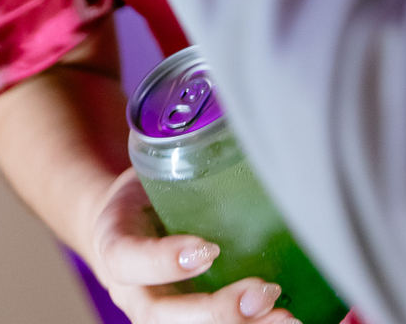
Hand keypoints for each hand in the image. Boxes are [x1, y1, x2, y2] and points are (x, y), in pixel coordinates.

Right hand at [92, 171, 299, 323]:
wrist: (122, 228)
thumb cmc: (145, 193)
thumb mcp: (147, 170)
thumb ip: (179, 155)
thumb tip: (238, 104)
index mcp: (115, 246)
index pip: (130, 260)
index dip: (165, 261)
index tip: (207, 248)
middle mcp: (133, 292)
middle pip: (164, 317)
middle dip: (216, 312)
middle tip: (263, 291)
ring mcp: (160, 313)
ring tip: (286, 317)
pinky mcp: (187, 322)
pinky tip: (290, 320)